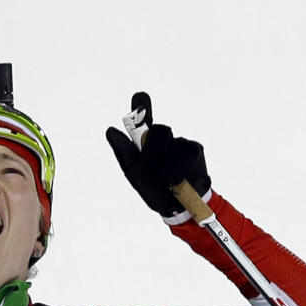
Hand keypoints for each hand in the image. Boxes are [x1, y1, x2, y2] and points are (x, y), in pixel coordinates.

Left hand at [105, 92, 210, 216]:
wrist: (181, 208)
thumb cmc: (155, 191)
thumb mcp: (135, 175)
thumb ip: (125, 152)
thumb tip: (110, 130)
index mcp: (145, 145)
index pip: (142, 122)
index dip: (141, 109)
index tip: (140, 97)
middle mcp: (163, 140)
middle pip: (158, 131)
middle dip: (153, 153)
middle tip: (151, 175)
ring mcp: (180, 143)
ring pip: (171, 145)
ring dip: (165, 168)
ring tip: (165, 183)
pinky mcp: (194, 149)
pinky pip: (185, 154)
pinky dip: (179, 170)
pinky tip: (178, 180)